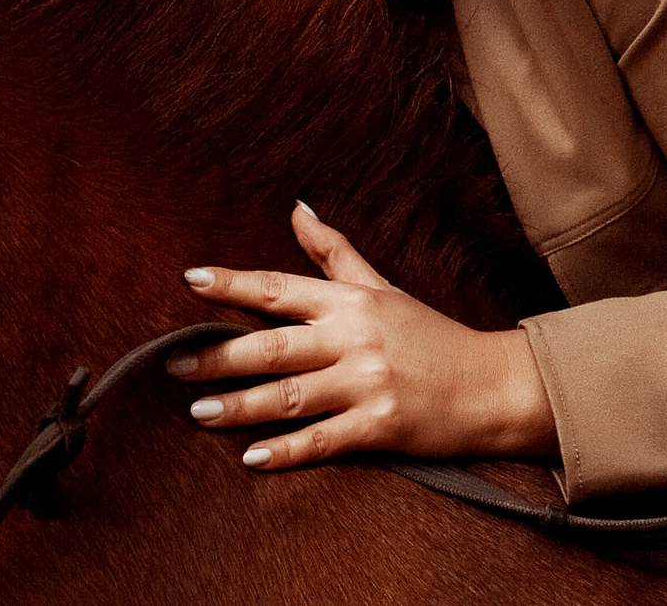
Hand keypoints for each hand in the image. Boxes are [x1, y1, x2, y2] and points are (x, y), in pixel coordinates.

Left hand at [167, 203, 555, 470]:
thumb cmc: (431, 336)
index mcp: (350, 303)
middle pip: (273, 346)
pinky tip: (252, 458)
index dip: (233, 284)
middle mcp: (354, 339)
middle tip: (174, 366)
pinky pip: (322, 440)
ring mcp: (366, 384)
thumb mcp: (382, 288)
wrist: (491, 385)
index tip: (191, 280)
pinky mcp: (380, 427)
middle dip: (219, 357)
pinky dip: (285, 451)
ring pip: (289, 396)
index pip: (280, 287)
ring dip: (240, 407)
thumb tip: (296, 209)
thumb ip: (334, 253)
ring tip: (199, 413)